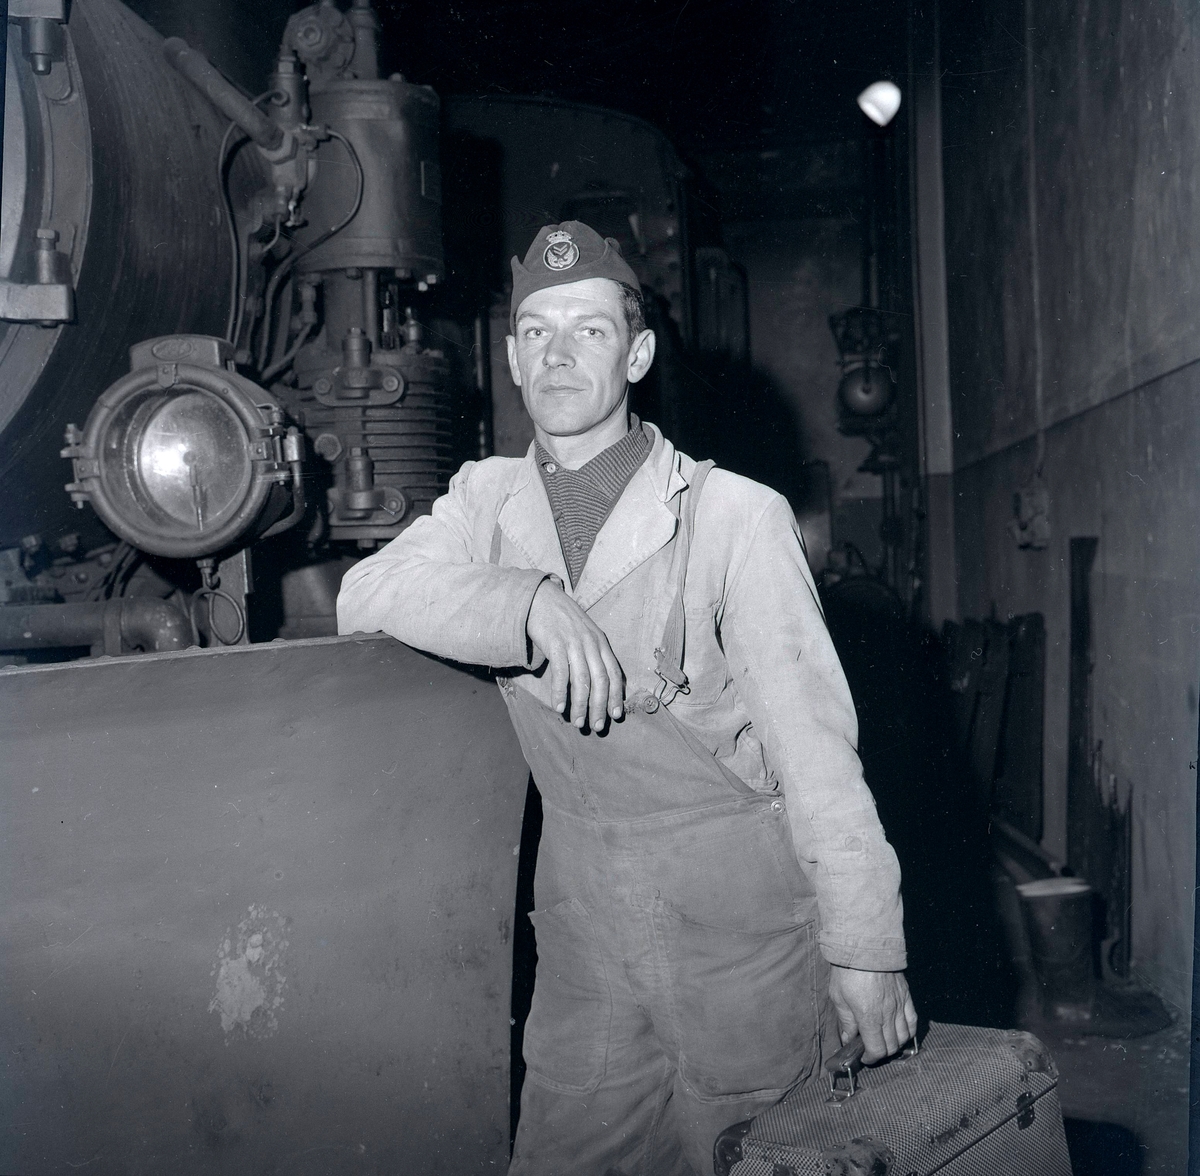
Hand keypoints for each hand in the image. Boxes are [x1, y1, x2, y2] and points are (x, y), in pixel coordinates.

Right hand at [526, 578, 624, 730]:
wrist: (541, 599)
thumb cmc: (564, 620)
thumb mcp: (586, 634)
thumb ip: (594, 655)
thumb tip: (601, 683)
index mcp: (601, 643)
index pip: (614, 674)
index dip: (616, 696)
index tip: (615, 715)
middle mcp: (591, 643)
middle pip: (601, 681)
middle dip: (600, 707)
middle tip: (596, 726)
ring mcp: (574, 643)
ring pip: (582, 680)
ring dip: (581, 705)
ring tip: (578, 722)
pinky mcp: (556, 643)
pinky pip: (561, 673)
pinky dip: (561, 692)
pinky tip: (560, 707)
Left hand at [828, 965, 917, 1062]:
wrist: (864, 947)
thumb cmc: (847, 971)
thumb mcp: (838, 997)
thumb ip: (846, 1021)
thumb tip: (849, 1039)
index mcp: (869, 1017)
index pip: (877, 1049)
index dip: (870, 1058)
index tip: (864, 1057)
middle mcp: (888, 1014)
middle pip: (892, 1046)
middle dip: (882, 1052)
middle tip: (872, 1049)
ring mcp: (899, 1005)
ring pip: (905, 1036)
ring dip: (896, 1043)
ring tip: (885, 1040)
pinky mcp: (906, 996)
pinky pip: (913, 1020)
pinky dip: (909, 1030)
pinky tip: (901, 1031)